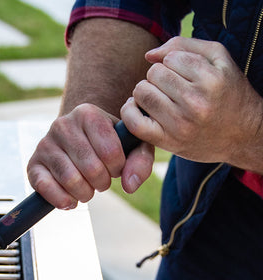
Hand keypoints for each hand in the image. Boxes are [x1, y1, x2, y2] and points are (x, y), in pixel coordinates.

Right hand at [27, 103, 153, 208]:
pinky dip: (62, 200)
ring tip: (87, 188)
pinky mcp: (33, 164)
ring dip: (85, 194)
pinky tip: (70, 200)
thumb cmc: (107, 143)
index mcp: (88, 114)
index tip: (115, 167)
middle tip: (101, 181)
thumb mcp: (131, 145)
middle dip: (102, 183)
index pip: (111, 152)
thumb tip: (129, 185)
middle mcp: (62, 125)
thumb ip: (140, 161)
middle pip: (92, 169)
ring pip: (71, 180)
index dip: (118, 169)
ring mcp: (44, 144)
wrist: (76, 139)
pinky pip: (45, 187)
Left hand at [121, 36, 262, 169]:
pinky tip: (137, 107)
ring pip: (142, 93)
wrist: (241, 136)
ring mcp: (180, 125)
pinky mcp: (167, 142)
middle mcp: (195, 103)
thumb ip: (185, 46)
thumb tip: (149, 55)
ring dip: (145, 91)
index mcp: (211, 80)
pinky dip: (129, 110)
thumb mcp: (218, 60)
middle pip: (154, 74)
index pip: (171, 58)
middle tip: (171, 88)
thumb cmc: (227, 93)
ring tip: (159, 97)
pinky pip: (134, 122)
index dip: (173, 63)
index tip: (184, 74)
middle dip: (159, 76)